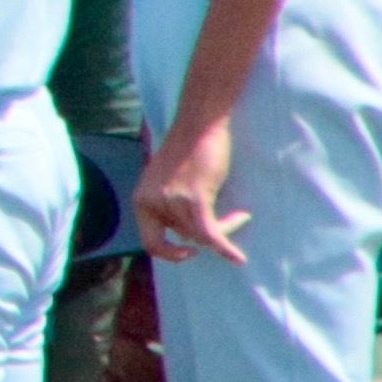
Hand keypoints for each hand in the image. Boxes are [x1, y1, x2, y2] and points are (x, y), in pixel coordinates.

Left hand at [134, 114, 248, 265]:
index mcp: (142, 199)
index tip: (190, 250)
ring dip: (224, 230)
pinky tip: (238, 258)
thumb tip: (186, 237)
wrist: (200, 122)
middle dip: (206, 234)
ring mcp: (172, 201)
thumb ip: (171, 208)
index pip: (150, 242)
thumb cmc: (188, 149)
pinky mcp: (195, 198)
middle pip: (184, 238)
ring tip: (240, 216)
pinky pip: (211, 233)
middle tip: (226, 222)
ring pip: (201, 235)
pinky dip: (225, 248)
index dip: (169, 253)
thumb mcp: (168, 183)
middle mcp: (152, 202)